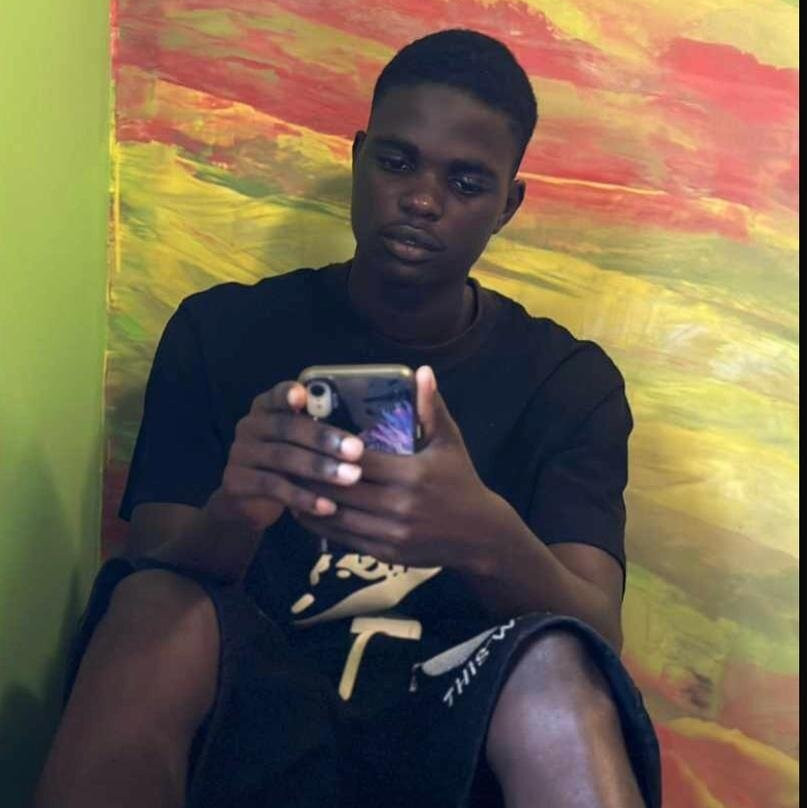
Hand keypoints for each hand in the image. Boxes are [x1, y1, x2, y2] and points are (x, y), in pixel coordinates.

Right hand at [205, 381, 365, 531]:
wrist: (248, 502)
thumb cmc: (285, 466)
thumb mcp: (299, 446)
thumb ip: (317, 433)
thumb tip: (358, 437)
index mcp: (266, 408)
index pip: (276, 395)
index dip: (287, 394)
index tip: (303, 396)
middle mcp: (249, 426)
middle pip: (287, 428)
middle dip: (325, 439)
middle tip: (356, 450)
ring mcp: (240, 453)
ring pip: (283, 458)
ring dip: (320, 468)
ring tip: (351, 477)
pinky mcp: (237, 481)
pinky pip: (274, 488)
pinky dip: (304, 498)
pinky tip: (328, 506)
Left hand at [293, 366, 508, 572]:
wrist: (479, 535)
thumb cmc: (460, 481)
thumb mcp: (449, 442)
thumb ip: (431, 408)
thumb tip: (423, 370)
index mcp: (411, 474)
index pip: (358, 461)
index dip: (329, 451)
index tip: (305, 437)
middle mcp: (399, 506)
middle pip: (340, 490)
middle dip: (309, 476)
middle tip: (285, 460)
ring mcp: (392, 533)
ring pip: (337, 517)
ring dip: (308, 502)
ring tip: (287, 484)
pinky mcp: (386, 553)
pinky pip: (345, 538)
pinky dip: (321, 525)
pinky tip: (305, 511)